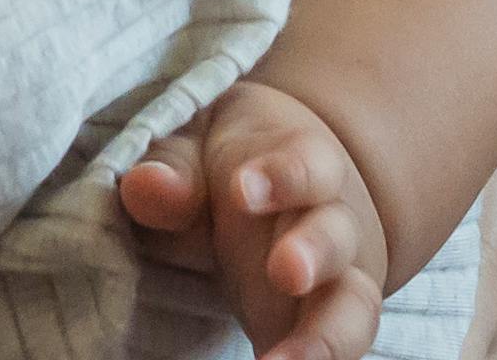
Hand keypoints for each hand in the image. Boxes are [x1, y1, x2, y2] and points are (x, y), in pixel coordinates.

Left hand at [120, 75, 385, 359]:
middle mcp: (333, 227)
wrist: (294, 195)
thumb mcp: (202, 156)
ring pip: (351, 308)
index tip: (242, 190)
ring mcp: (334, 286)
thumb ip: (176, 173)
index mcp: (306, 168)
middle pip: (337, 239)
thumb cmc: (238, 171)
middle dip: (316, 252)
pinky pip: (331, 353)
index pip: (307, 165)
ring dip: (323, 338)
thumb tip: (144, 186)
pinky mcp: (322, 333)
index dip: (282, 175)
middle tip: (287, 271)